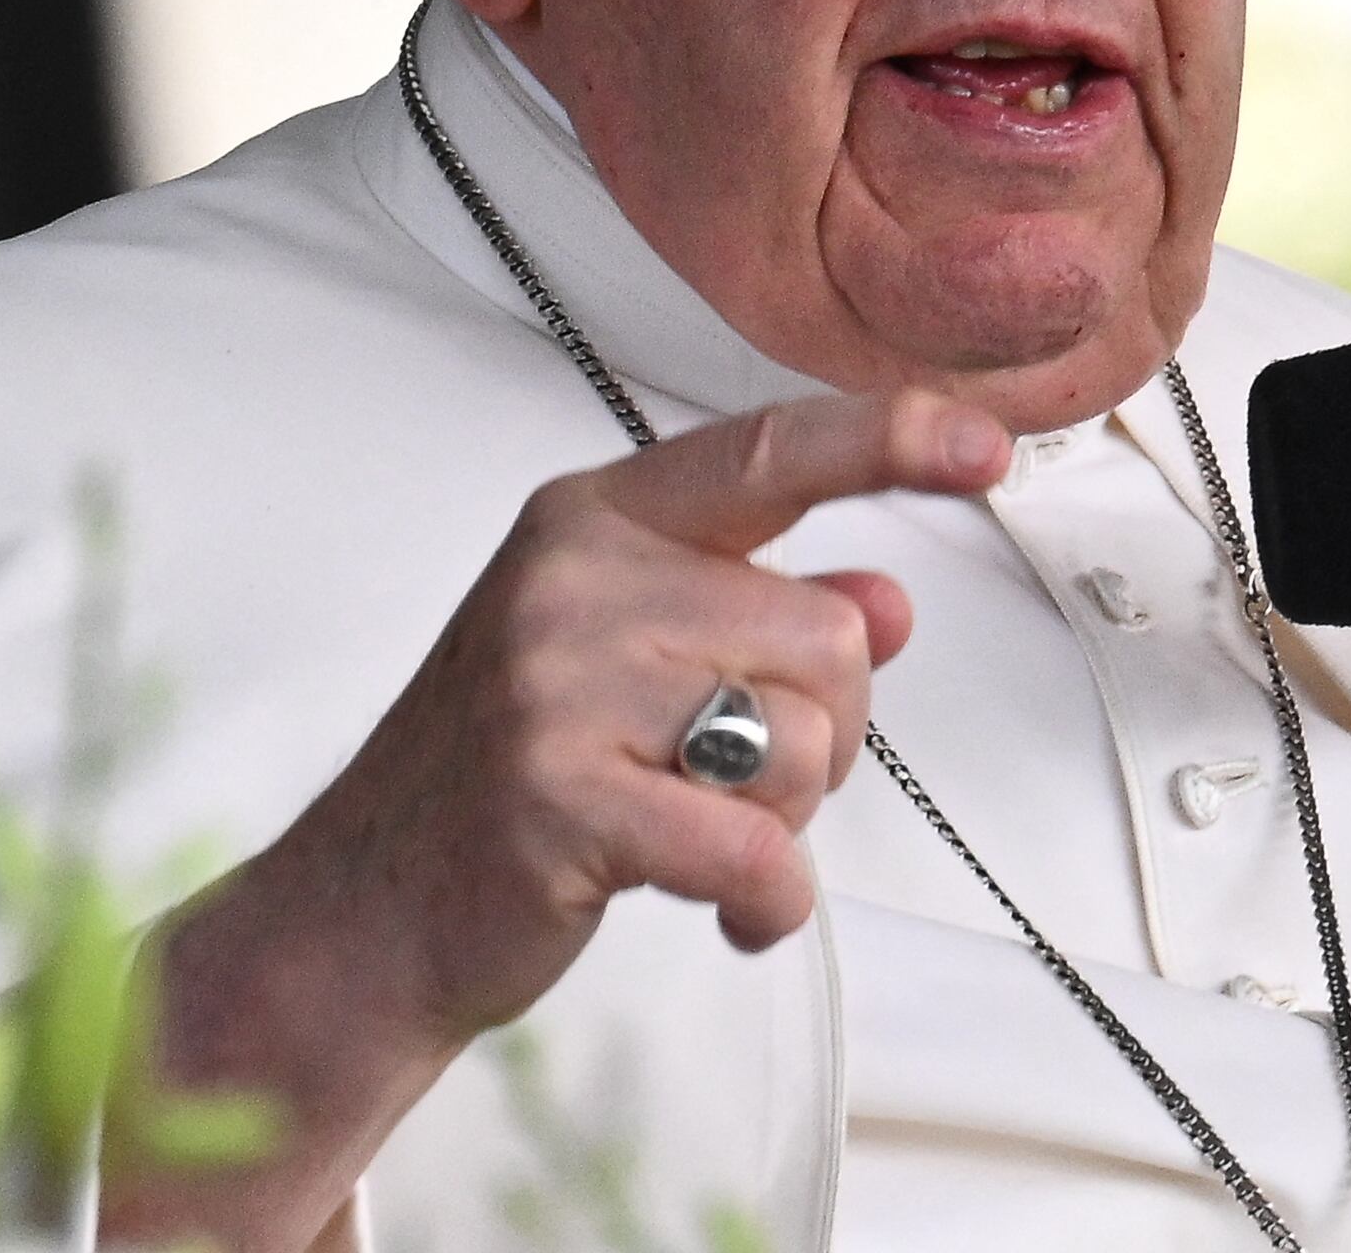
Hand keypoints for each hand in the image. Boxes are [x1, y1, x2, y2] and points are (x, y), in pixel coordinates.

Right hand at [105, 387, 1009, 1245]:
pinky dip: (770, 900)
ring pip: (804, 740)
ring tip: (701, 831)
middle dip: (824, 732)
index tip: (983, 447)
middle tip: (737, 781)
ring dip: (789, 819)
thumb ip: (756, 617)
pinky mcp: (561, 797)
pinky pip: (754, 847)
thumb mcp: (624, 660)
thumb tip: (885, 601)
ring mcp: (558, 685)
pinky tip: (731, 911)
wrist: (368, 907)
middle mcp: (575, 580)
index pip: (768, 452)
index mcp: (593, 520)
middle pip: (825, 635)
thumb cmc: (504, 775)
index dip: (889, 438)